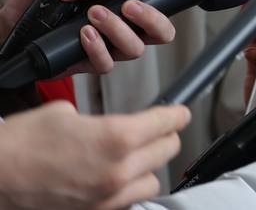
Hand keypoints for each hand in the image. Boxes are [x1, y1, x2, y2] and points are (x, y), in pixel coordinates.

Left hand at [0, 0, 175, 75]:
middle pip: (162, 29)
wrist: (12, 24)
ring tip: (91, 17)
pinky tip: (82, 35)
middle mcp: (123, 22)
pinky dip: (98, 50)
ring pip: (136, 48)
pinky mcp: (92, 63)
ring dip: (118, 31)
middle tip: (127, 6)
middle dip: (151, 17)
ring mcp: (110, 45)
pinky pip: (108, 64)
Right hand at [0, 101, 188, 209]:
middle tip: (157, 130)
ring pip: (152, 181)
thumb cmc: (19, 146)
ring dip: (148, 167)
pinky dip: (127, 190)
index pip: (167, 122)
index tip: (179, 113)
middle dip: (164, 136)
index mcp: (116, 137)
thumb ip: (99, 119)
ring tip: (135, 157)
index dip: (175, 114)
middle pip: (167, 150)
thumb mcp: (64, 112)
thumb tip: (110, 124)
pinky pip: (128, 201)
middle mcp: (118, 170)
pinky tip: (116, 179)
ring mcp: (108, 197)